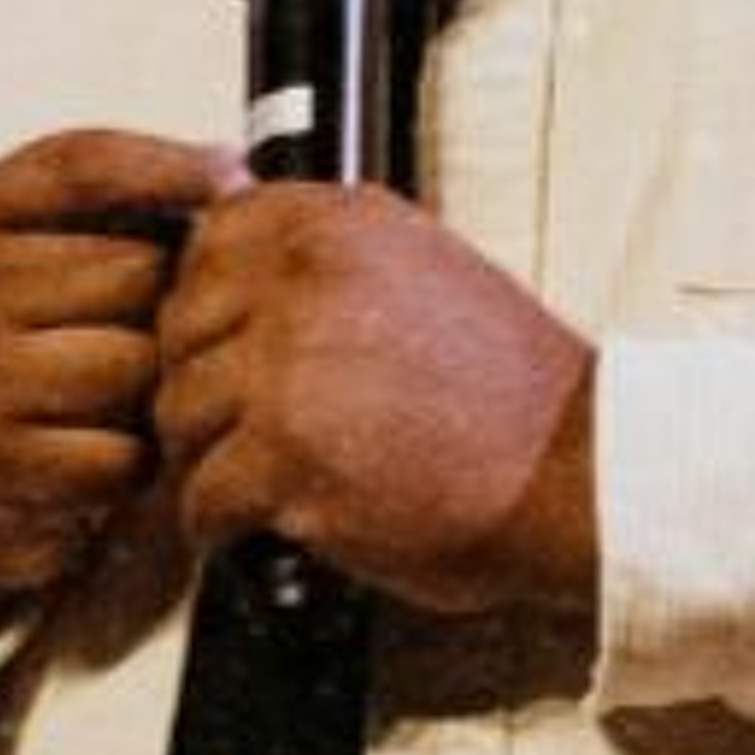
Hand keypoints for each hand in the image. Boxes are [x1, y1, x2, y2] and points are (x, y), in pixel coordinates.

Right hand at [0, 129, 228, 662]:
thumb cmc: (30, 331)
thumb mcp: (44, 238)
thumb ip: (121, 195)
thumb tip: (233, 173)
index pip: (87, 162)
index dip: (173, 166)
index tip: (235, 178)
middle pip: (136, 270)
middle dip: (169, 303)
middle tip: (155, 331)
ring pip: (135, 361)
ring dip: (156, 387)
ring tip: (132, 393)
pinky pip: (120, 451)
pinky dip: (134, 461)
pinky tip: (106, 450)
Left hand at [153, 183, 597, 617]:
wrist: (576, 472)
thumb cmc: (511, 391)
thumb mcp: (424, 267)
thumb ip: (337, 256)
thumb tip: (252, 267)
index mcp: (339, 224)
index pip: (211, 236)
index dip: (207, 296)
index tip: (223, 339)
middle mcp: (304, 279)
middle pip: (179, 324)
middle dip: (197, 380)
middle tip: (225, 425)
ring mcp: (288, 365)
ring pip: (179, 410)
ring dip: (202, 456)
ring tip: (241, 482)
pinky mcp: (285, 456)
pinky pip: (201, 494)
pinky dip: (217, 524)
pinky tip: (251, 531)